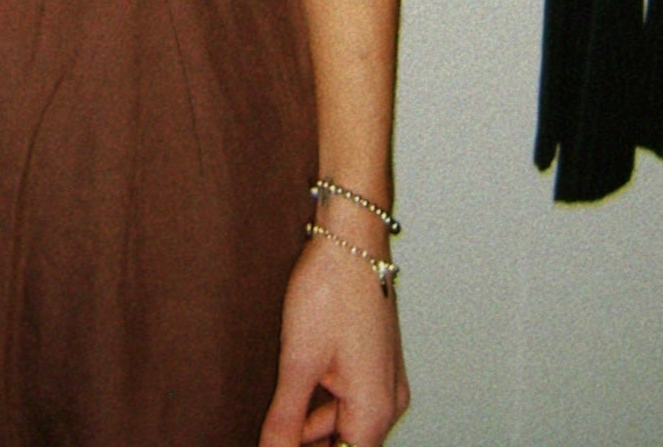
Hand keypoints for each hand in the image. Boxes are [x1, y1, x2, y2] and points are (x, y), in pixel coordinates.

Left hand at [260, 232, 408, 445]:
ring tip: (277, 424)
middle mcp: (388, 401)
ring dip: (314, 430)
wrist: (351, 236)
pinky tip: (293, 401)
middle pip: (348, 444)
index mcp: (375, 410)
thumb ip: (285, 419)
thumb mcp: (298, 361)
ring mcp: (385, 380)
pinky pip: (351, 400)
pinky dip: (324, 406)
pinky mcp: (375, 362)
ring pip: (347, 424)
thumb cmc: (331, 288)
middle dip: (310, 445)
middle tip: (274, 438)